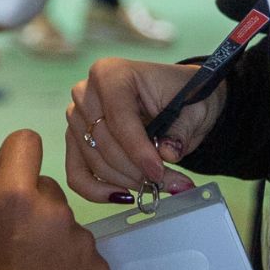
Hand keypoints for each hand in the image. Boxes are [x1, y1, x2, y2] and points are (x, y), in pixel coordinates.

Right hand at [0, 129, 108, 269]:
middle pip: (46, 191)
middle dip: (30, 210)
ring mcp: (83, 245)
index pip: (25, 143)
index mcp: (15, 196)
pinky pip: (85, 259)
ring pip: (67, 228)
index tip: (6, 184)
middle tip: (9, 250)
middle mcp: (56, 212)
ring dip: (51, 243)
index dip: (13, 161)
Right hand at [65, 56, 216, 201]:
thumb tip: (167, 154)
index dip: (138, 149)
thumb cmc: (183, 96)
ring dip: (127, 181)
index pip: (118, 117)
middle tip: (167, 184)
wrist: (178, 99)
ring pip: (95, 162)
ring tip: (158, 187)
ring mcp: (78, 118)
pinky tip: (124, 196)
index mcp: (111, 73)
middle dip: (136, 170)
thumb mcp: (192, 108)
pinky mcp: (77, 141)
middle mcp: (86, 93)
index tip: (159, 172)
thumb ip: (180, 131)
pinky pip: (77, 174)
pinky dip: (98, 191)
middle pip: (104, 142)